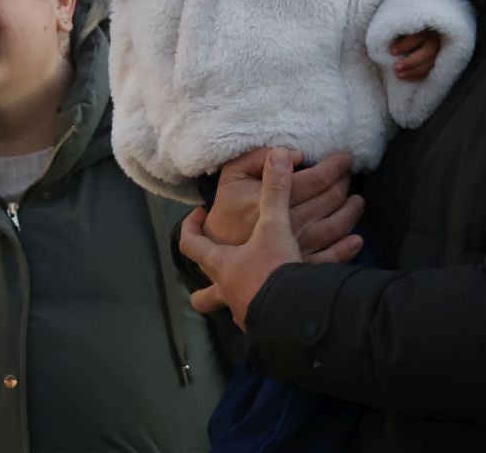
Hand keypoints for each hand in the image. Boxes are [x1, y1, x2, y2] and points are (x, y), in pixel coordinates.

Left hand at [180, 151, 360, 327]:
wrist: (295, 318)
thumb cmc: (274, 270)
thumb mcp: (275, 226)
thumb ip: (276, 190)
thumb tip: (278, 154)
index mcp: (223, 265)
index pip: (192, 245)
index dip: (190, 230)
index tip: (196, 217)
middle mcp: (229, 292)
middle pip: (204, 298)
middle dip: (204, 292)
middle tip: (211, 276)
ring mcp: (246, 315)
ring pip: (234, 309)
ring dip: (242, 298)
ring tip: (253, 289)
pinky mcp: (267, 331)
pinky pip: (261, 323)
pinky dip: (268, 314)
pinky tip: (280, 311)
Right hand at [204, 149, 362, 256]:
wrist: (217, 255)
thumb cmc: (227, 211)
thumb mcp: (231, 176)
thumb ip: (257, 158)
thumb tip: (294, 154)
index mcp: (272, 201)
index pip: (315, 179)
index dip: (334, 165)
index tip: (344, 158)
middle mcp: (288, 225)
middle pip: (330, 199)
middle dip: (343, 183)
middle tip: (347, 175)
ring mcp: (296, 248)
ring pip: (336, 226)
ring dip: (352, 211)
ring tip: (356, 200)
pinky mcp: (300, 266)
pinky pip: (332, 258)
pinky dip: (348, 247)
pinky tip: (356, 238)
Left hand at [390, 30, 440, 82]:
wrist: (415, 29)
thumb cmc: (403, 28)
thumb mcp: (398, 26)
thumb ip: (395, 33)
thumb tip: (383, 42)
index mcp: (425, 27)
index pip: (417, 37)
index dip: (405, 45)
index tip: (391, 52)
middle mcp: (434, 38)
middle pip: (427, 52)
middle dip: (411, 62)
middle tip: (396, 68)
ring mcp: (438, 50)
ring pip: (430, 63)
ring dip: (413, 72)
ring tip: (398, 75)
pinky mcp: (438, 59)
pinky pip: (430, 70)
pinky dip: (419, 76)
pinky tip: (407, 78)